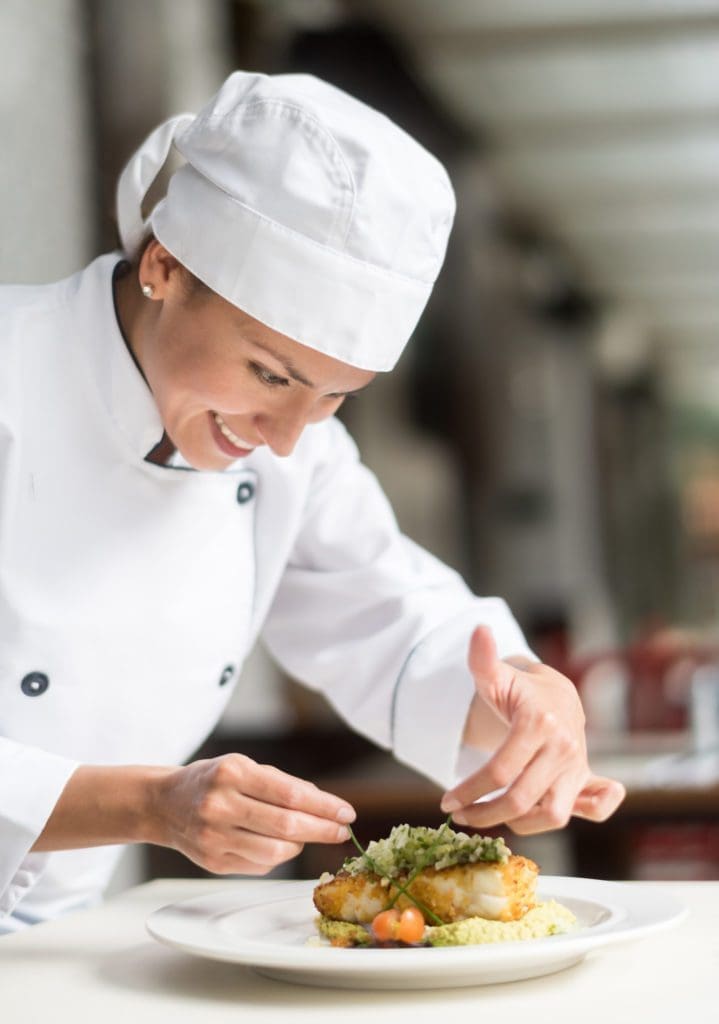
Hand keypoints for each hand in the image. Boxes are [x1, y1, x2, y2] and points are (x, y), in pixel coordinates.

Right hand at [151, 754, 355, 874]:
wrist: (164, 804)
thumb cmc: (213, 780)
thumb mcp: (244, 767)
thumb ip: (283, 784)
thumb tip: (325, 805)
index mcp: (232, 773)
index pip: (289, 794)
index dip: (324, 807)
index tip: (346, 813)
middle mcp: (220, 806)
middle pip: (286, 826)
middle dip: (322, 830)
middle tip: (341, 830)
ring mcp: (214, 837)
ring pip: (276, 851)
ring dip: (300, 844)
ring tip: (304, 834)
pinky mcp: (213, 862)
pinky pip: (261, 864)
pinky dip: (278, 855)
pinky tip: (276, 843)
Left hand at [440, 626, 624, 833]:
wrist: (557, 696)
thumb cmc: (519, 691)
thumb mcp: (496, 676)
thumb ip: (483, 658)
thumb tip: (479, 630)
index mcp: (539, 722)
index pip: (500, 769)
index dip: (470, 790)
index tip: (447, 803)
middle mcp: (563, 747)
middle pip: (521, 798)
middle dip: (485, 813)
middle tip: (460, 816)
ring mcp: (578, 766)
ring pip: (553, 814)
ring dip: (518, 824)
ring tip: (488, 818)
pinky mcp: (587, 780)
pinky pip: (598, 809)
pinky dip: (584, 818)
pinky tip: (542, 820)